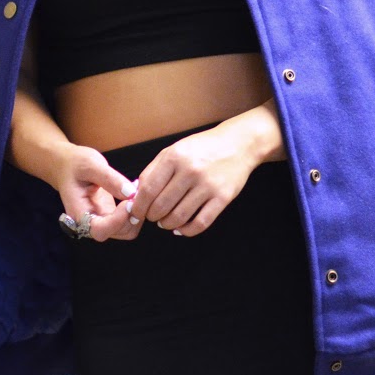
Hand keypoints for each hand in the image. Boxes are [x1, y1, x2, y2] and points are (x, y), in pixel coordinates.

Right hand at [52, 143, 141, 242]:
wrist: (67, 166)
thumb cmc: (75, 164)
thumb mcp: (91, 165)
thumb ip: (110, 179)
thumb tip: (131, 193)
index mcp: (79, 213)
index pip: (100, 230)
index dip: (118, 220)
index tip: (129, 200)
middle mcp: (90, 222)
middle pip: (117, 232)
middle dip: (132, 215)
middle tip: (137, 191)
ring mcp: (101, 220)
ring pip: (126, 230)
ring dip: (136, 213)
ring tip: (137, 190)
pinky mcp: (110, 215)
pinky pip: (127, 220)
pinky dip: (136, 210)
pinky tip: (135, 192)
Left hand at [130, 107, 281, 237]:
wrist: (239, 143)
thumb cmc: (203, 147)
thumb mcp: (175, 149)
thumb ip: (153, 171)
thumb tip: (135, 196)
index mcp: (175, 157)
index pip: (148, 190)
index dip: (138, 206)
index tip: (136, 213)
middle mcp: (191, 170)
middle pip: (161, 206)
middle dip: (152, 216)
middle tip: (153, 216)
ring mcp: (208, 185)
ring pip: (179, 217)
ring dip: (167, 224)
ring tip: (166, 221)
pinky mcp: (223, 197)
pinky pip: (200, 223)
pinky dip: (187, 230)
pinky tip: (182, 227)